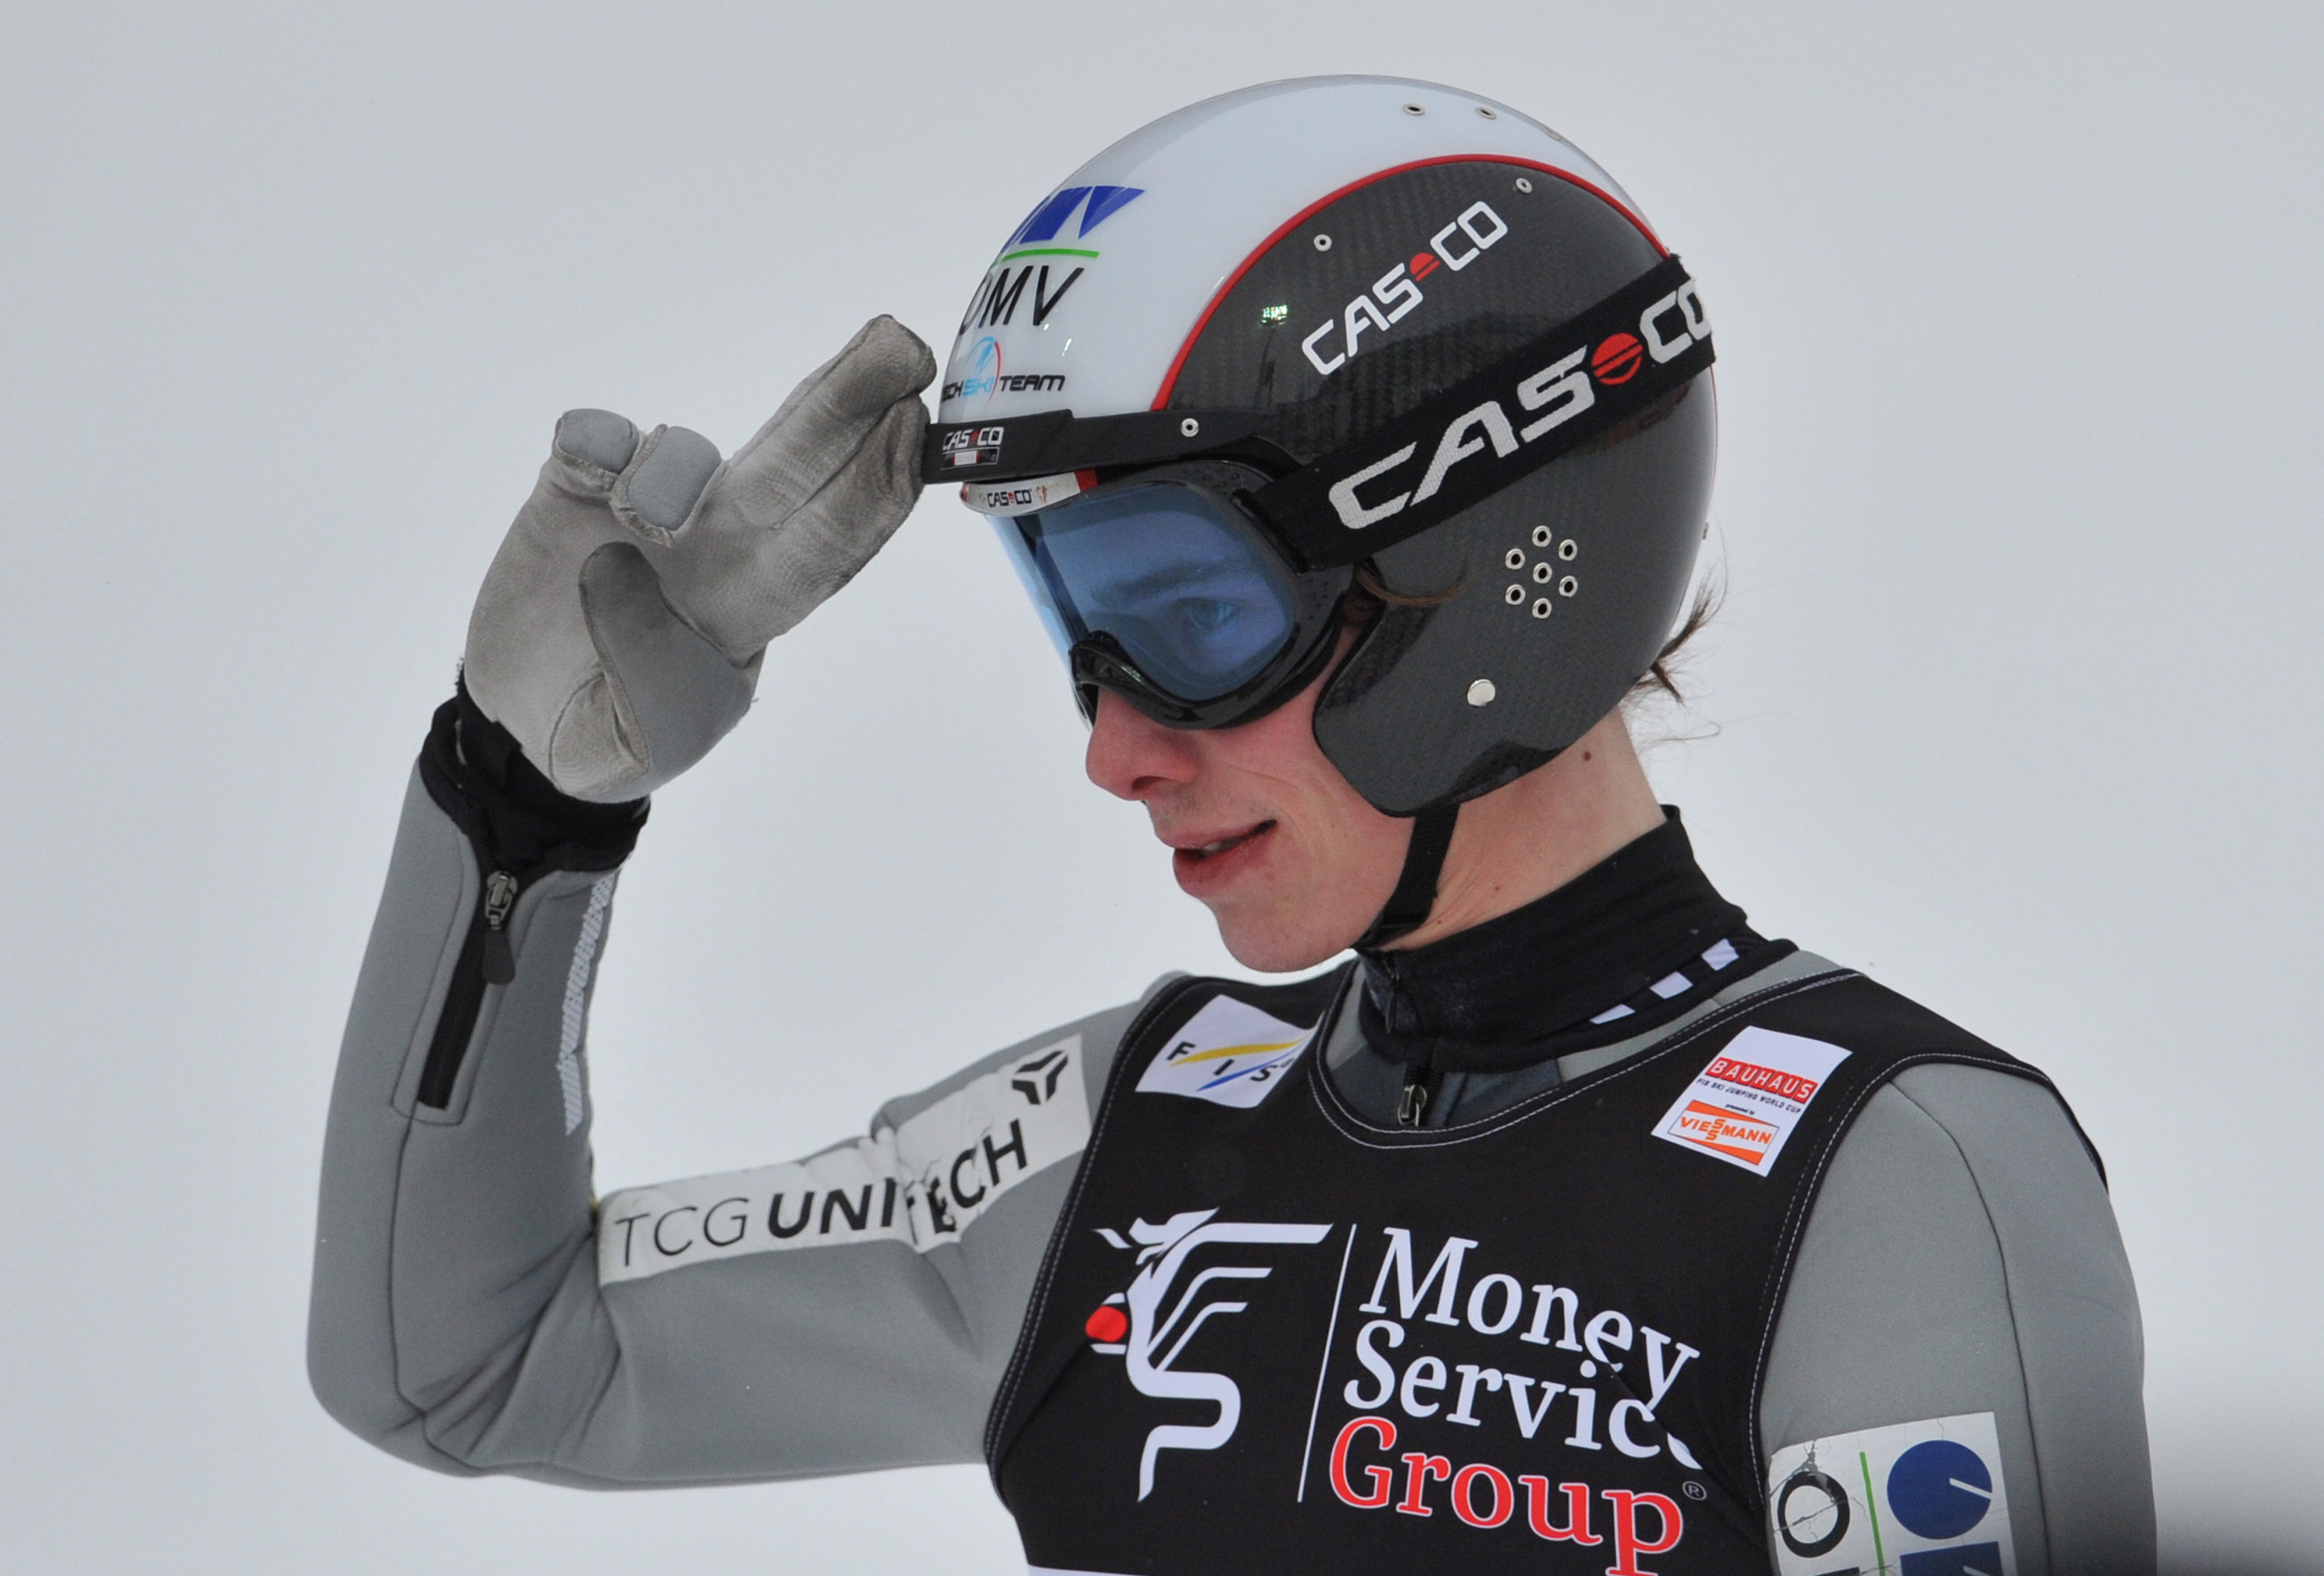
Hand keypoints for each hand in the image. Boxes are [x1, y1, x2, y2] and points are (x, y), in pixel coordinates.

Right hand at [461, 316, 933, 800]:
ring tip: (637, 524)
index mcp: (757, 605)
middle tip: (899, 343)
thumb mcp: (639, 744)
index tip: (910, 429)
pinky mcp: (575, 488)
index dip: (874, 486)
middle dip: (851, 399)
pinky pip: (592, 442)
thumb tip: (635, 561)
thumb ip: (650, 676)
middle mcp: (720, 542)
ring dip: (673, 464)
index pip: (832, 540)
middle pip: (796, 463)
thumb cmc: (608, 732)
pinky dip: (594, 447)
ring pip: (689, 447)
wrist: (520, 724)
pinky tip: (584, 474)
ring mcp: (649, 508)